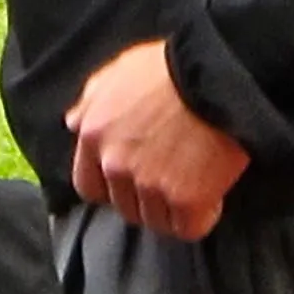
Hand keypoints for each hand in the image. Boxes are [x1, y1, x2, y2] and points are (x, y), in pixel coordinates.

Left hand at [65, 40, 249, 241]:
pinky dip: (201, 216)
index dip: (111, 185)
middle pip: (124, 207)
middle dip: (144, 197)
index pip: (88, 186)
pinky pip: (188, 227)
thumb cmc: (172, 65)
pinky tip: (211, 193)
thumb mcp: (120, 71)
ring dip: (173, 209)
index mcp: (94, 134)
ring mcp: (149, 184)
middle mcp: (115, 164)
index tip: (132, 177)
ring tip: (193, 179)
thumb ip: (92, 100)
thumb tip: (74, 123)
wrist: (219, 73)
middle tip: (170, 174)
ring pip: (156, 221)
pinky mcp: (186, 199)